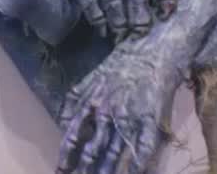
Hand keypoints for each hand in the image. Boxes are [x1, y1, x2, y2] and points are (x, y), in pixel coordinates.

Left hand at [56, 51, 173, 173]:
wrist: (155, 54)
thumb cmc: (123, 64)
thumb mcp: (93, 77)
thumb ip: (76, 99)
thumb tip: (62, 120)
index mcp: (91, 103)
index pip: (73, 135)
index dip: (67, 156)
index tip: (61, 170)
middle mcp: (107, 114)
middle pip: (93, 150)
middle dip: (85, 169)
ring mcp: (129, 119)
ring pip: (115, 153)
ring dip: (107, 171)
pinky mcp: (150, 122)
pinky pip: (142, 149)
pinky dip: (137, 166)